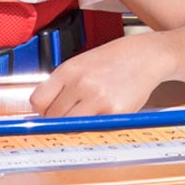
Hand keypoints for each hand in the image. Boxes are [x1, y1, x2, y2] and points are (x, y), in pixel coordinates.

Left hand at [30, 39, 167, 118]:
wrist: (146, 55)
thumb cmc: (114, 59)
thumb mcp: (81, 64)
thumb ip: (62, 85)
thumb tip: (44, 110)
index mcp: (68, 70)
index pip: (38, 101)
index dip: (43, 110)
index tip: (49, 112)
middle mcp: (80, 84)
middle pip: (52, 117)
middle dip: (58, 120)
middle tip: (71, 115)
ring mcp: (97, 99)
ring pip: (70, 126)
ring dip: (74, 126)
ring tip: (85, 116)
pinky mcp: (114, 112)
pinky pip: (93, 128)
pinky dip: (94, 126)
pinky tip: (102, 114)